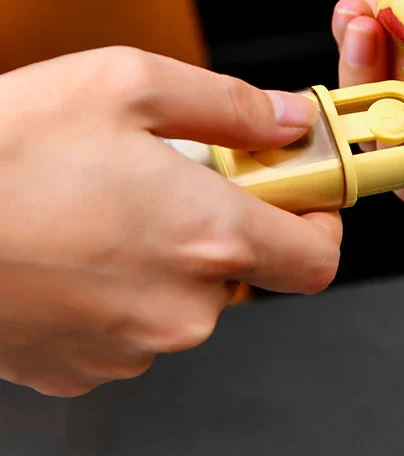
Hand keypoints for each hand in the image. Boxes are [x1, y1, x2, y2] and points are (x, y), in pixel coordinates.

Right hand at [0, 47, 340, 396]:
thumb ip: (230, 107)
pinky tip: (70, 255)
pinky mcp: (86, 370)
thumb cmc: (2, 149)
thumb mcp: (125, 86)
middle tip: (168, 186)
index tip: (299, 199)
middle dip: (222, 229)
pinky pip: (133, 328)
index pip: (318, 260)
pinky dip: (120, 293)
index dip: (319, 227)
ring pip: (186, 299)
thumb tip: (289, 123)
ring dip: (165, 259)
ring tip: (102, 215)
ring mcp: (134, 347)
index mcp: (211, 237)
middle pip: (245, 273)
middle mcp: (185, 308)